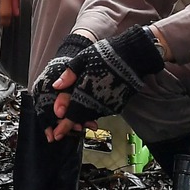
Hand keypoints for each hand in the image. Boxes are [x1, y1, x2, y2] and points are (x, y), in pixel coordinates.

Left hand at [47, 26, 163, 139]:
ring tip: (75, 123)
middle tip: (60, 132)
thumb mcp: (83, 59)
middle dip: (71, 126)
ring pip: (91, 116)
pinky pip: (101, 112)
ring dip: (82, 120)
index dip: (64, 125)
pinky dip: (93, 113)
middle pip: (81, 118)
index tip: (56, 133)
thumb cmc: (105, 55)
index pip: (72, 113)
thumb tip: (56, 86)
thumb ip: (69, 75)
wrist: (133, 56)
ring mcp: (108, 105)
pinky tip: (89, 109)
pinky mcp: (117, 105)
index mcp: (85, 90)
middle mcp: (96, 101)